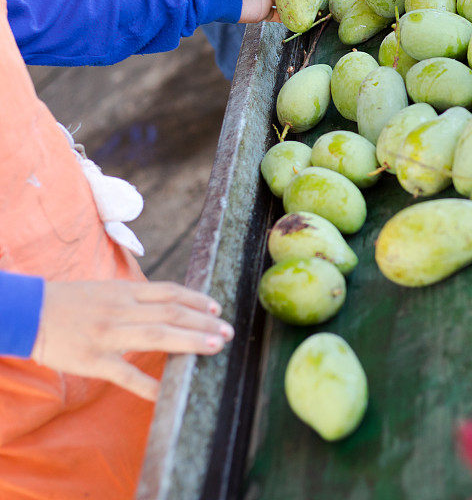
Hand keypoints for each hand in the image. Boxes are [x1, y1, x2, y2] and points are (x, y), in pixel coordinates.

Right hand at [31, 280, 233, 401]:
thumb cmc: (71, 301)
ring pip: (158, 335)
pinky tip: (169, 393)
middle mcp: (122, 309)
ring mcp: (109, 334)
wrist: (29, 312)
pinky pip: (126, 374)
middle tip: (228, 332)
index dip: (196, 299)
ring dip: (191, 341)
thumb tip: (166, 304)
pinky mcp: (93, 360)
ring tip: (215, 347)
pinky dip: (150, 384)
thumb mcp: (107, 290)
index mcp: (125, 292)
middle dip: (203, 322)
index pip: (170, 292)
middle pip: (172, 313)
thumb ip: (135, 297)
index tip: (217, 308)